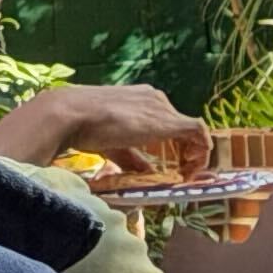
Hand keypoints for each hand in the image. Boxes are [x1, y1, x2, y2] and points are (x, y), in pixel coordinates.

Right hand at [0, 83, 209, 171]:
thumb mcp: (112, 143)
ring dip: (194, 154)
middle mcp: (155, 99)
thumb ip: (132, 157)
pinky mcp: (168, 120)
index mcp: (141, 99)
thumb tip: (146, 173)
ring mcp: (162, 107)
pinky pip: (198, 133)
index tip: (175, 164)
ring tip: (187, 173)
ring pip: (192, 130)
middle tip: (183, 172)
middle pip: (182, 126)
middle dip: (186, 151)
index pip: (168, 121)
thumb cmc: (81, 126)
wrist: (71, 114)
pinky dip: (201, 151)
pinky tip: (192, 169)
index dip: (175, 145)